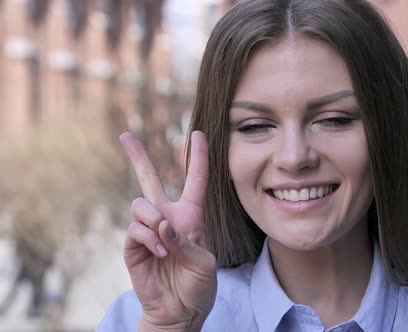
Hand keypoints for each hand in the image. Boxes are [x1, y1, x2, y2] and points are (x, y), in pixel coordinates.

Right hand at [120, 131, 215, 330]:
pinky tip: (159, 253)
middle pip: (150, 180)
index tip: (200, 134)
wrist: (179, 311)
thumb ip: (185, 241)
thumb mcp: (204, 263)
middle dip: (138, 157)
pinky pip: (135, 228)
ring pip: (141, 204)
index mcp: (191, 217)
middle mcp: (168, 218)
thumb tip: (161, 224)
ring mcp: (149, 231)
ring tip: (165, 243)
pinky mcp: (133, 246)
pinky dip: (149, 238)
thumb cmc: (198, 286)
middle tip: (125, 135)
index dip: (198, 157)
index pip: (196, 181)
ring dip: (154, 220)